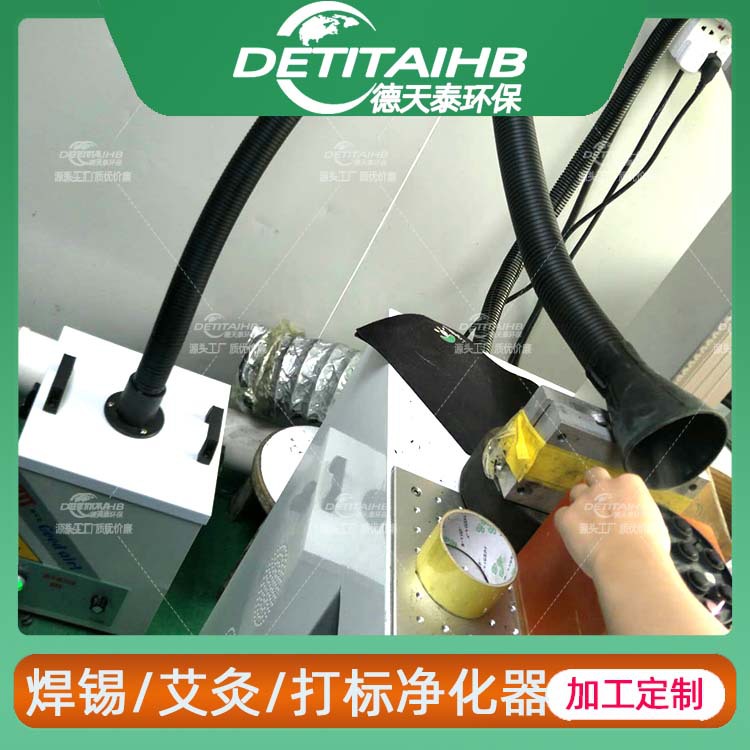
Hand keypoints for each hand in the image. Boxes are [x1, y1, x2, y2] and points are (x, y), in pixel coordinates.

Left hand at [554, 467, 671, 577]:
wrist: (628, 561)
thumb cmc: (650, 546)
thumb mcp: (653, 522)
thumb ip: (637, 514)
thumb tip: (632, 522)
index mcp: (628, 484)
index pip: (619, 481)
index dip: (618, 495)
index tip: (619, 509)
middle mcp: (603, 486)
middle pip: (593, 475)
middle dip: (594, 485)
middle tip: (597, 505)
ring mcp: (583, 500)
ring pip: (575, 492)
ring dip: (580, 504)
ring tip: (587, 525)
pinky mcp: (567, 516)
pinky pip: (561, 515)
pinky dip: (566, 523)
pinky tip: (575, 537)